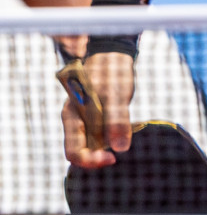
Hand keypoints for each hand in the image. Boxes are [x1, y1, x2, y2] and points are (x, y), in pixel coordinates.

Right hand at [63, 52, 135, 168]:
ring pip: (94, 145)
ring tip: (126, 142)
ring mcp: (86, 119)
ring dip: (108, 148)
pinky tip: (126, 135)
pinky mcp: (98, 117)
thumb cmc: (110, 70)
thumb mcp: (115, 93)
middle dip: (100, 157)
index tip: (113, 158)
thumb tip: (120, 148)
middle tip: (120, 154)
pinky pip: (103, 136)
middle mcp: (76, 121)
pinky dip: (113, 138)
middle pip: (83, 152)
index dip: (91, 160)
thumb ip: (117, 119)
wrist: (114, 54)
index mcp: (72, 116)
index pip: (74, 151)